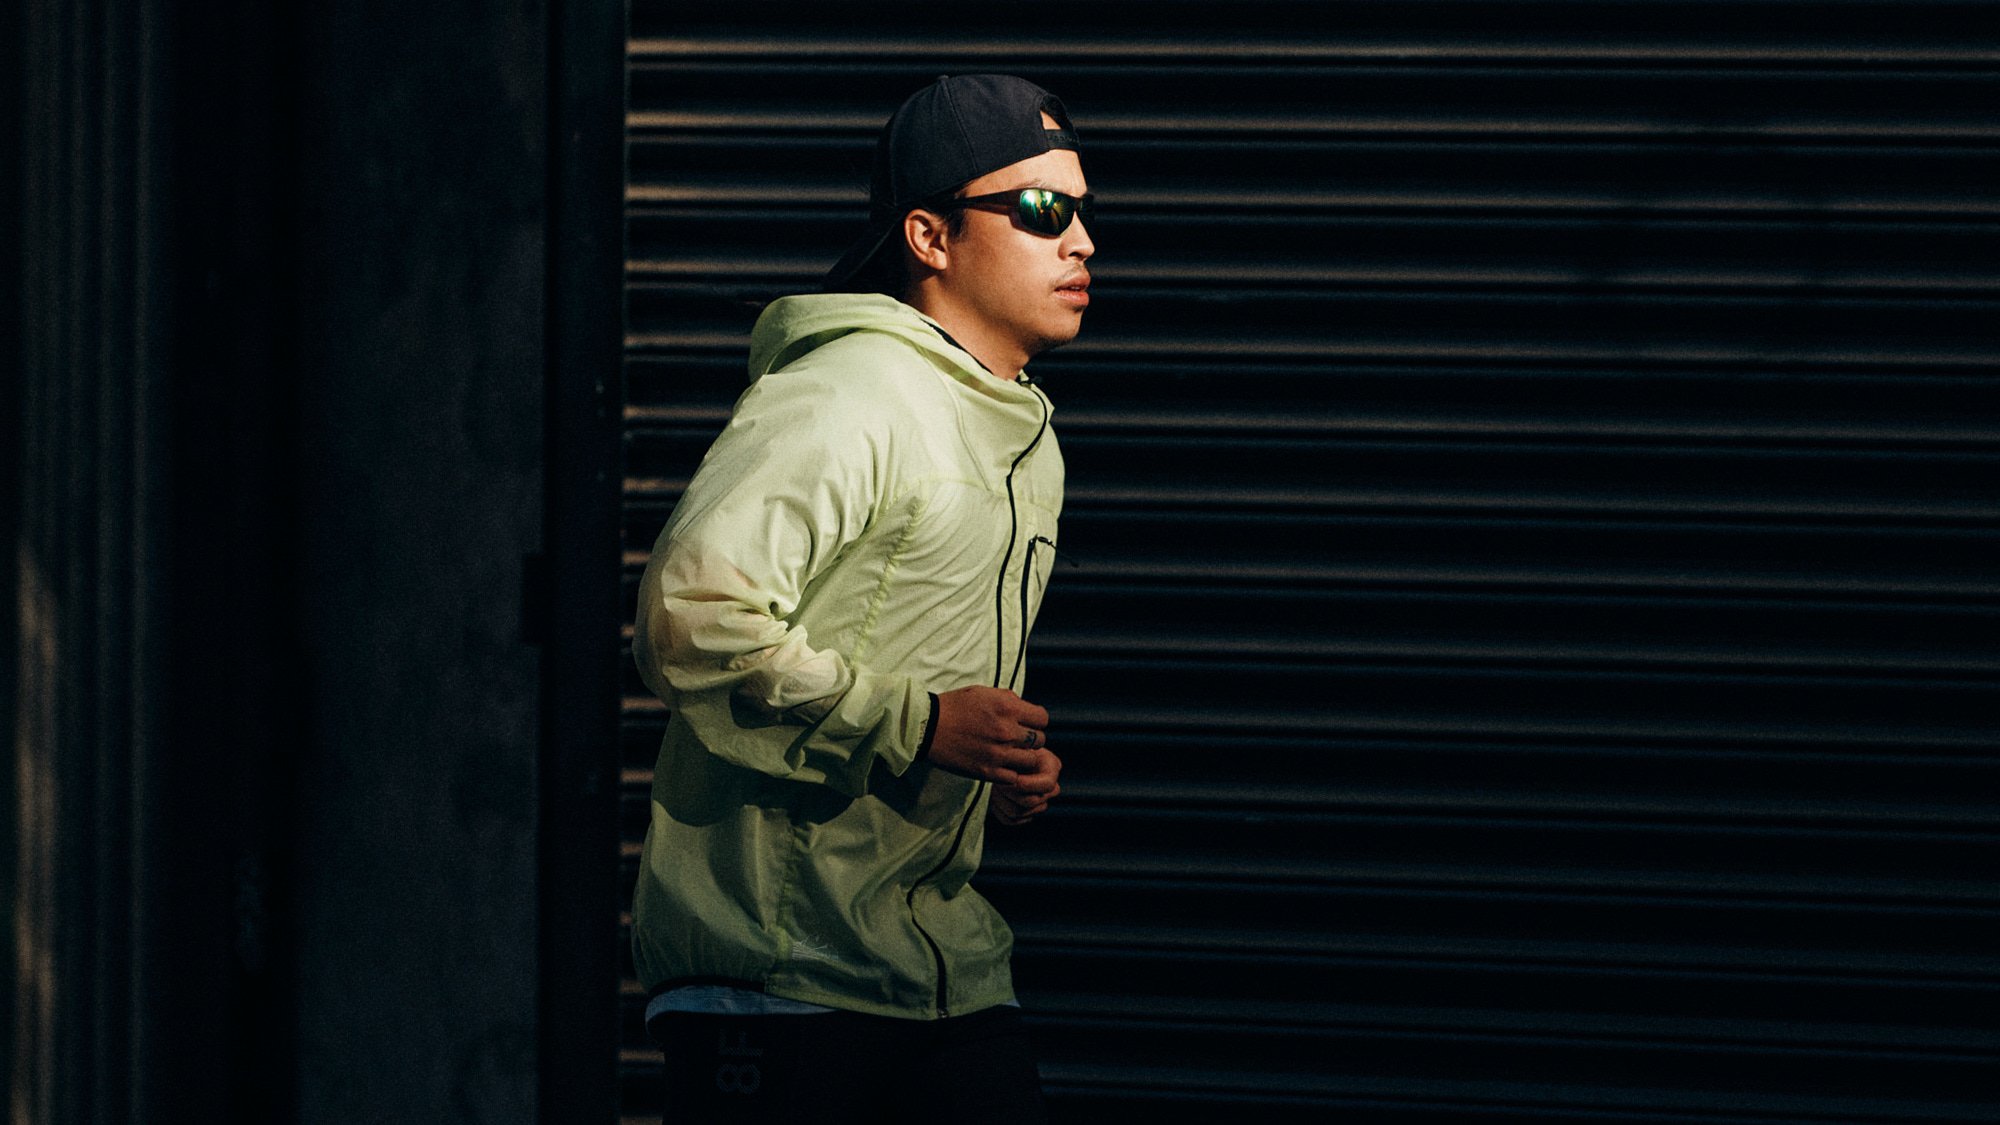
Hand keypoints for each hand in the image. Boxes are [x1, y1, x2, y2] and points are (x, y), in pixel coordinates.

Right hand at [926, 685, 1049, 785]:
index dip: (1036, 721)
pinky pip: (1014, 776)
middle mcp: (1007, 730)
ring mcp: (999, 753)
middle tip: (1017, 739)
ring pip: (1031, 760)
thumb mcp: (982, 692)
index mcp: (1007, 707)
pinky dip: (1010, 772)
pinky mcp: (988, 771)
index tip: (1026, 723)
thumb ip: (1007, 698)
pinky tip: (1000, 765)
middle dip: (1031, 739)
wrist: (927, 728)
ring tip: (1010, 753)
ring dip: (1023, 757)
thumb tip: (1024, 706)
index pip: (1043, 718)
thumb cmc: (953, 707)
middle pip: (1040, 740)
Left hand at [991, 748, 1061, 824]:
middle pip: (1031, 801)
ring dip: (1001, 800)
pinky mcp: (1025, 814)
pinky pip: (1010, 820)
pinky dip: (998, 809)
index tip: (1011, 777)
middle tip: (996, 781)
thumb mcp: (1016, 744)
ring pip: (1018, 812)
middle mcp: (1050, 788)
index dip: (1027, 784)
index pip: (1046, 785)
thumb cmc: (1009, 745)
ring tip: (994, 786)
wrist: (1003, 752)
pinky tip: (995, 796)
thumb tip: (1017, 767)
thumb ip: (1020, 753)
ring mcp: (1039, 803)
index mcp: (1052, 767)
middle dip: (1009, 791)